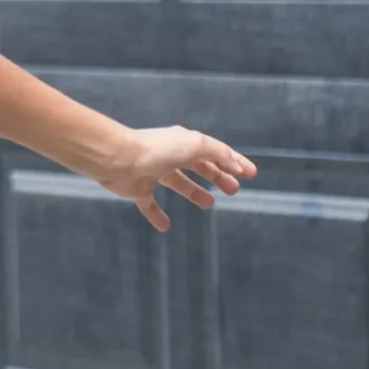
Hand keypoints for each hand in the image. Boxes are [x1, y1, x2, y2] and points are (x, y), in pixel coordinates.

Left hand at [92, 125, 254, 229]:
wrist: (118, 159)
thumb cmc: (158, 149)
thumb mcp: (196, 145)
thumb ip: (218, 153)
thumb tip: (235, 164)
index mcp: (185, 142)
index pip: (215, 152)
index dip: (234, 162)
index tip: (250, 174)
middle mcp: (169, 155)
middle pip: (199, 167)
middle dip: (218, 177)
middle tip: (233, 190)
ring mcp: (153, 172)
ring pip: (178, 183)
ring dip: (194, 193)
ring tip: (209, 204)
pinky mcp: (137, 189)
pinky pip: (149, 205)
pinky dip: (157, 215)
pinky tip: (166, 226)